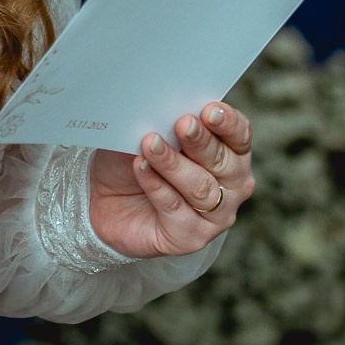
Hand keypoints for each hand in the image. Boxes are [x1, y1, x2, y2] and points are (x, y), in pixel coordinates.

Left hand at [87, 101, 253, 257]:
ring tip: (149, 143)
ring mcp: (215, 216)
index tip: (209, 109)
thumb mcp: (149, 129)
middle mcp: (232, 186)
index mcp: (230, 152)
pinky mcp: (191, 238)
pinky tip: (140, 167)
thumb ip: (165, 120)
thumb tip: (166, 106)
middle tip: (181, 123)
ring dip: (173, 164)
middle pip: (224, 162)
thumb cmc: (136, 156)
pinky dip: (156, 185)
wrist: (105, 197)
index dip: (228, 123)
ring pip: (201, 188)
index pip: (240, 136)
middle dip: (201, 141)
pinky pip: (176, 209)